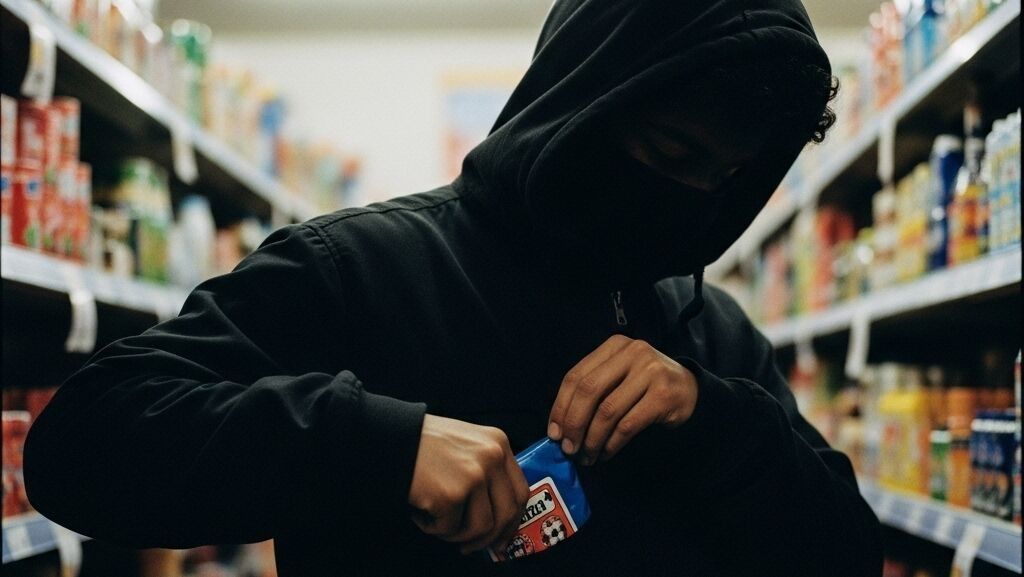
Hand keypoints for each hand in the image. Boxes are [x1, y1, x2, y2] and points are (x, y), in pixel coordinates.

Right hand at [408, 415, 529, 554]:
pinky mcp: (452, 494)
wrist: (389, 437)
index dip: (512, 520)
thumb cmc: (423, 443)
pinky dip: (433, 527)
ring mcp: (474, 476)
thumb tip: (497, 515)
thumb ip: (487, 469)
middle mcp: (492, 457)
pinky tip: (421, 512)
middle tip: (472, 547)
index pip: (520, 491)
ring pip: (480, 527)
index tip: (502, 535)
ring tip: (436, 521)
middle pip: (506, 513)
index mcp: (499, 443)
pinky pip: (450, 528)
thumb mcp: (467, 444)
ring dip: (457, 534)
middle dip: (490, 538)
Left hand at [547, 335, 697, 464]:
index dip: (560, 406)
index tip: (553, 432)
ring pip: (607, 411)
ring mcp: (650, 372)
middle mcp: (632, 352)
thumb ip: (593, 389)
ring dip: (592, 438)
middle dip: (574, 423)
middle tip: (568, 448)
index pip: (576, 376)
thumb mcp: (619, 375)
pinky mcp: (663, 395)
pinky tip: (606, 453)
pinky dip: (612, 443)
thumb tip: (559, 425)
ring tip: (587, 455)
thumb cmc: (645, 386)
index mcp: (614, 346)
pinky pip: (627, 425)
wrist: (690, 390)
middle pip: (589, 391)